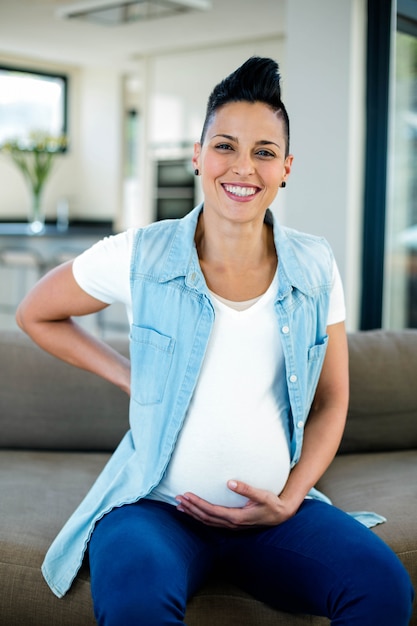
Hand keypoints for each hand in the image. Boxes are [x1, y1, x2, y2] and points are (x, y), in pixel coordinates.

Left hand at [175, 480, 299, 528]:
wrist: (281, 516)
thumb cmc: (272, 504)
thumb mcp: (262, 495)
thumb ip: (247, 489)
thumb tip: (230, 482)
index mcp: (237, 517)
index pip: (211, 511)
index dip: (197, 503)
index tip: (187, 495)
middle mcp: (232, 524)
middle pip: (205, 518)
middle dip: (191, 508)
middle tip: (177, 498)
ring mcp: (232, 526)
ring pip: (207, 522)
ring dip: (193, 514)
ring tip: (180, 506)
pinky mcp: (233, 524)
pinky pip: (212, 522)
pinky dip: (201, 516)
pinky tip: (195, 512)